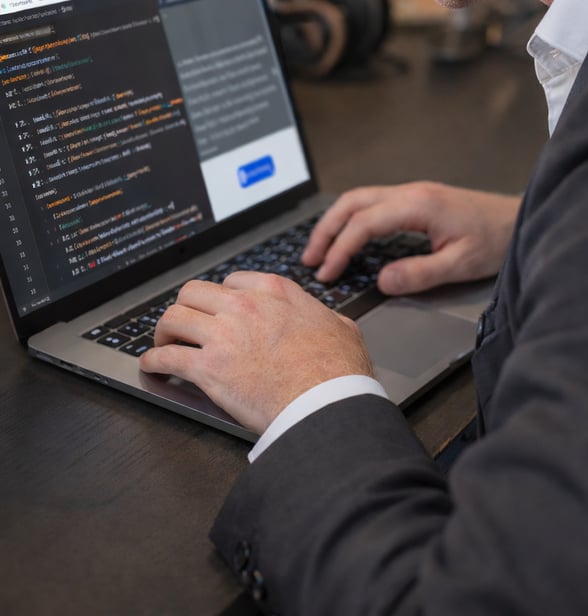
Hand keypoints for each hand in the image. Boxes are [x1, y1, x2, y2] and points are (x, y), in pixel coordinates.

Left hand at [139, 272, 372, 432]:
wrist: (326, 400)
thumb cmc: (337, 369)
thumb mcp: (342, 328)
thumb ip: (327, 319)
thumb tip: (332, 324)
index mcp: (274, 292)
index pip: (233, 280)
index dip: (221, 296)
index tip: (218, 309)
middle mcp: (243, 306)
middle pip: (194, 292)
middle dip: (186, 307)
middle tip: (185, 322)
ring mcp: (223, 335)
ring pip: (174, 317)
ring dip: (164, 330)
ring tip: (163, 340)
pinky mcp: (209, 368)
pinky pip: (167, 357)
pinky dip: (154, 361)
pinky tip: (152, 366)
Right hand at [303, 181, 520, 294]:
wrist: (519, 219)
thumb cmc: (496, 239)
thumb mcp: (460, 265)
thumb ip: (419, 274)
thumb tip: (383, 282)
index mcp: (418, 205)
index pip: (364, 223)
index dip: (340, 248)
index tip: (327, 273)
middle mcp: (411, 192)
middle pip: (353, 202)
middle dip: (326, 229)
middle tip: (310, 259)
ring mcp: (413, 192)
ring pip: (361, 198)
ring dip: (337, 222)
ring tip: (321, 249)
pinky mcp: (417, 198)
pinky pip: (374, 202)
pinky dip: (353, 218)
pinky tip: (350, 237)